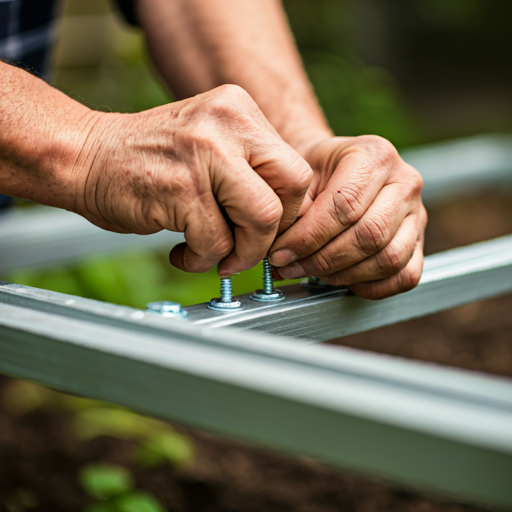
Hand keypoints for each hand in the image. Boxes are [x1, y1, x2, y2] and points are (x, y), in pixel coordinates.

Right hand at [73, 85, 312, 275]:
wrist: (82, 156)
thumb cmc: (149, 161)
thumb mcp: (209, 144)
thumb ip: (248, 170)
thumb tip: (288, 221)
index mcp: (239, 111)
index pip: (295, 170)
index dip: (288, 212)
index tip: (264, 233)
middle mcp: (228, 124)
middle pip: (292, 190)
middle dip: (273, 233)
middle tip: (247, 248)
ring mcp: (204, 153)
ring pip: (261, 220)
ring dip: (239, 253)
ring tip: (211, 254)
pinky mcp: (181, 187)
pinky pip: (216, 242)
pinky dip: (202, 259)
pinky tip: (182, 252)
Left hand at [268, 135, 426, 298]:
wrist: (334, 168)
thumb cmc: (316, 171)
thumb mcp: (300, 176)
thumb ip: (295, 211)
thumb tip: (284, 255)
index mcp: (375, 156)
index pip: (344, 207)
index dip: (308, 238)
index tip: (281, 254)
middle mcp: (404, 181)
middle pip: (369, 236)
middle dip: (323, 260)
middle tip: (293, 266)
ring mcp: (417, 212)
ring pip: (388, 259)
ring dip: (344, 275)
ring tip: (314, 272)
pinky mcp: (419, 239)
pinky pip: (404, 276)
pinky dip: (370, 286)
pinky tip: (342, 278)